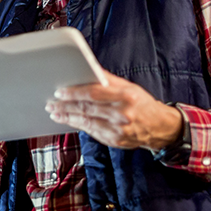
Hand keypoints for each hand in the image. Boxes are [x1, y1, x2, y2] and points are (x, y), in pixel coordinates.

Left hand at [45, 71, 182, 149]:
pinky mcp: (115, 141)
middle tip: (51, 102)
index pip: (94, 93)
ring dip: (67, 117)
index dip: (75, 93)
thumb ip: (107, 79)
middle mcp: (122, 114)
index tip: (60, 91)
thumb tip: (88, 68)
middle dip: (66, 106)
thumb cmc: (141, 102)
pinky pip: (92, 132)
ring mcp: (119, 130)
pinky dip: (78, 125)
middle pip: (87, 109)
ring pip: (86, 122)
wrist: (159, 127)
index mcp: (126, 96)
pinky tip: (69, 120)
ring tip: (55, 112)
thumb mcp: (128, 86)